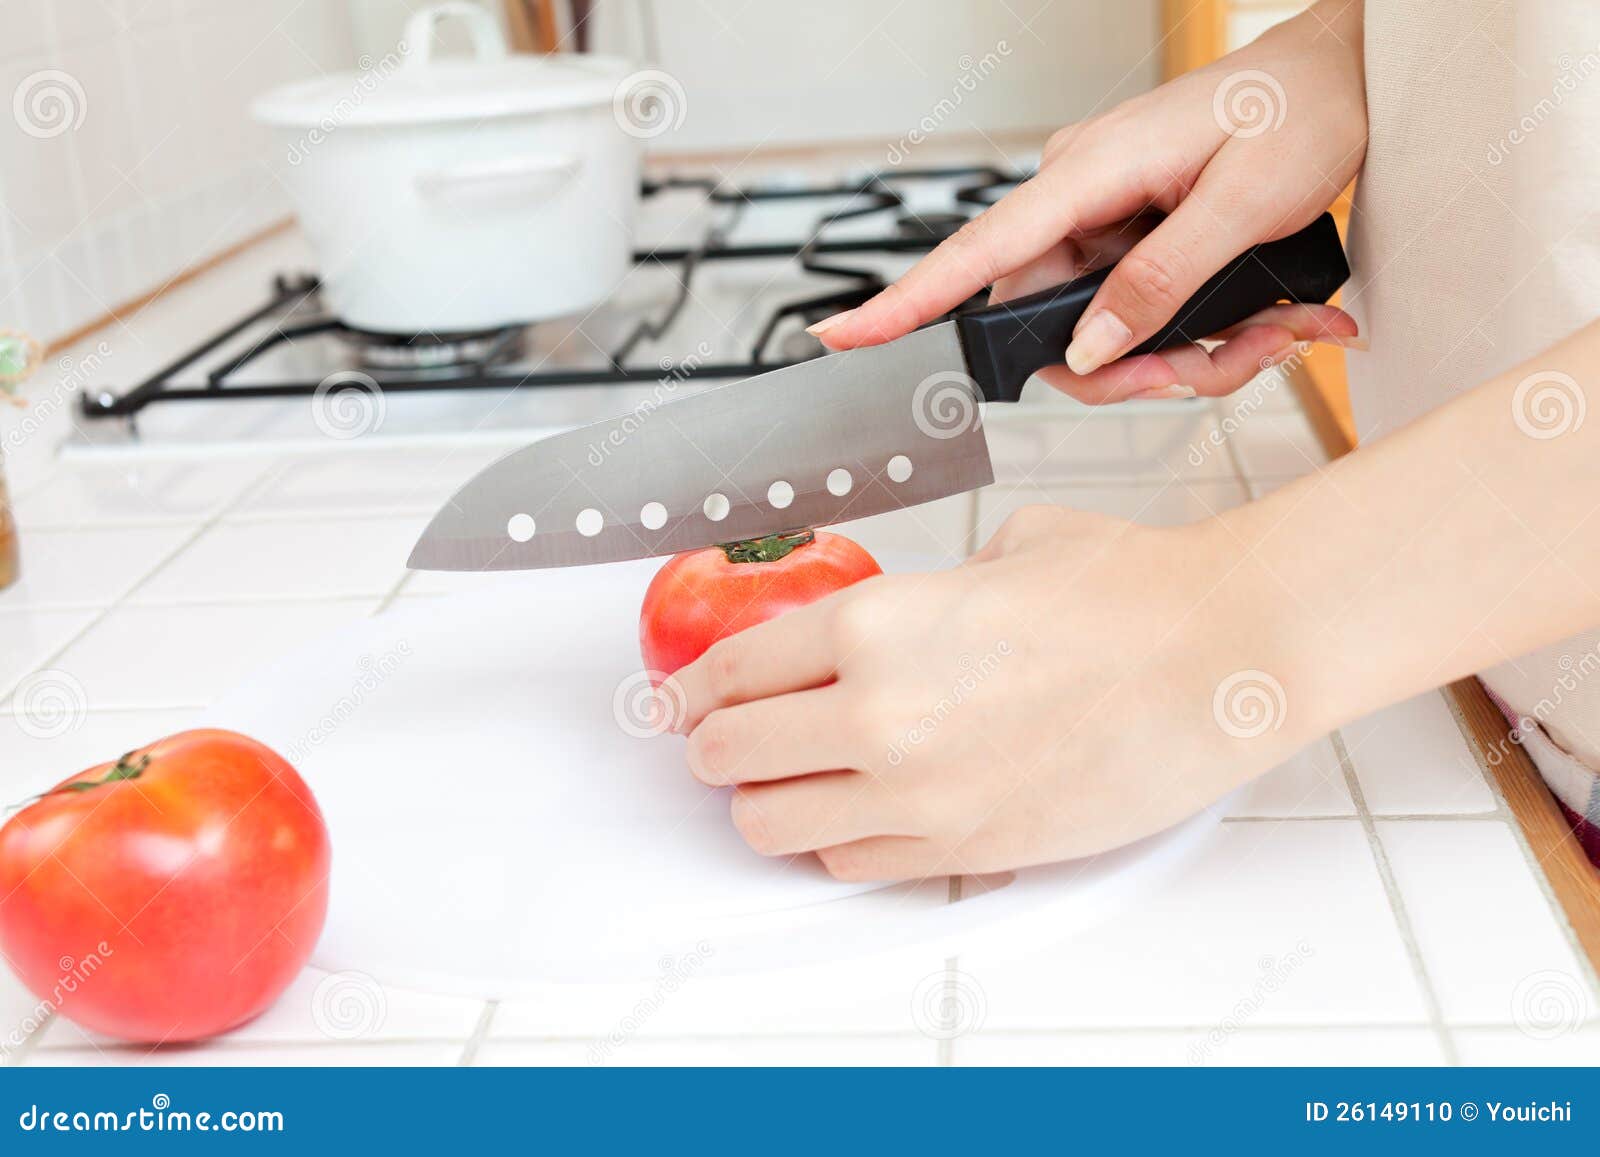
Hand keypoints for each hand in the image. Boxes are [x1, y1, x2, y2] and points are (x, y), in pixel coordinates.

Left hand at [664, 507, 1323, 879]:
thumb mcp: (1000, 551)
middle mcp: (876, 718)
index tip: (682, 697)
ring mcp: (917, 796)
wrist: (1221, 656)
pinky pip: (849, 862)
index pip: (727, 670)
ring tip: (781, 782)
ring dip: (761, 802)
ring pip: (769, 826)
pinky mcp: (963, 851)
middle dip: (712, 745)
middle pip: (726, 754)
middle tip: (722, 737)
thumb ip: (921, 591)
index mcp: (871, 626)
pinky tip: (854, 811)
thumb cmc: (1131, 593)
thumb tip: (898, 608)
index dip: (690, 687)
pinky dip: (832, 839)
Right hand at [810, 0, 1367, 403]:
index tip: (845, 336)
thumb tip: (1086, 348)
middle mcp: (1082, 197)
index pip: (976, 252)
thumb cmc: (1306, 111)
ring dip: (1189, 354)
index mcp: (1088, 173)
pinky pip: (1141, 312)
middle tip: (1216, 365)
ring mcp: (1107, 219)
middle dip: (1137, 368)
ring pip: (1106, 332)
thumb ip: (1159, 282)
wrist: (1351, 76)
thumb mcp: (1244, 204)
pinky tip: (1272, 318)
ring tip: (1272, 332)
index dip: (906, 301)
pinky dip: (1204, 332)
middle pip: (1055, 325)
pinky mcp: (1136, 236)